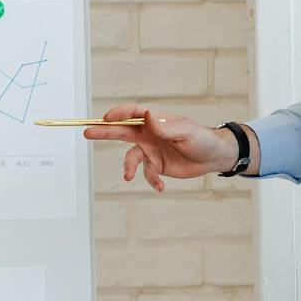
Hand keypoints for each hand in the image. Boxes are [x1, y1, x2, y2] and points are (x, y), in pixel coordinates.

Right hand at [83, 104, 238, 191]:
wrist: (213, 157)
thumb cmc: (201, 139)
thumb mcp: (186, 132)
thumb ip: (165, 126)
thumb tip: (146, 114)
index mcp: (155, 120)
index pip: (132, 113)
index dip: (118, 114)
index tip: (106, 118)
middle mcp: (149, 134)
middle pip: (122, 131)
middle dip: (104, 131)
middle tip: (86, 131)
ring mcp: (151, 150)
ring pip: (131, 157)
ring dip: (129, 167)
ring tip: (129, 176)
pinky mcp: (156, 165)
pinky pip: (147, 174)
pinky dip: (151, 180)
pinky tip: (160, 187)